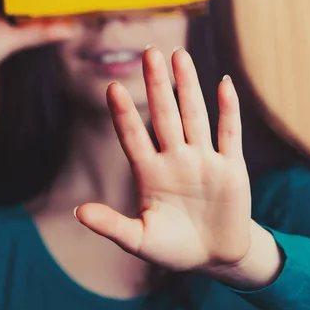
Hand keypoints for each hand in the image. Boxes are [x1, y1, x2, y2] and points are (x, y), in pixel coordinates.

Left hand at [74, 46, 252, 267]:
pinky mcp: (231, 167)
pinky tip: (222, 83)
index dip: (124, 114)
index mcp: (149, 173)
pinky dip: (228, 109)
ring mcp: (203, 160)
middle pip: (164, 115)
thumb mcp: (140, 241)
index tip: (113, 87)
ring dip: (188, 86)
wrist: (215, 257)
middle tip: (148, 52)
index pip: (133, 137)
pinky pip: (229, 133)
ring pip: (194, 115)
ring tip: (178, 54)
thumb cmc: (173, 249)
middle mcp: (175, 159)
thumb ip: (112, 226)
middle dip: (157, 85)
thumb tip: (78, 212)